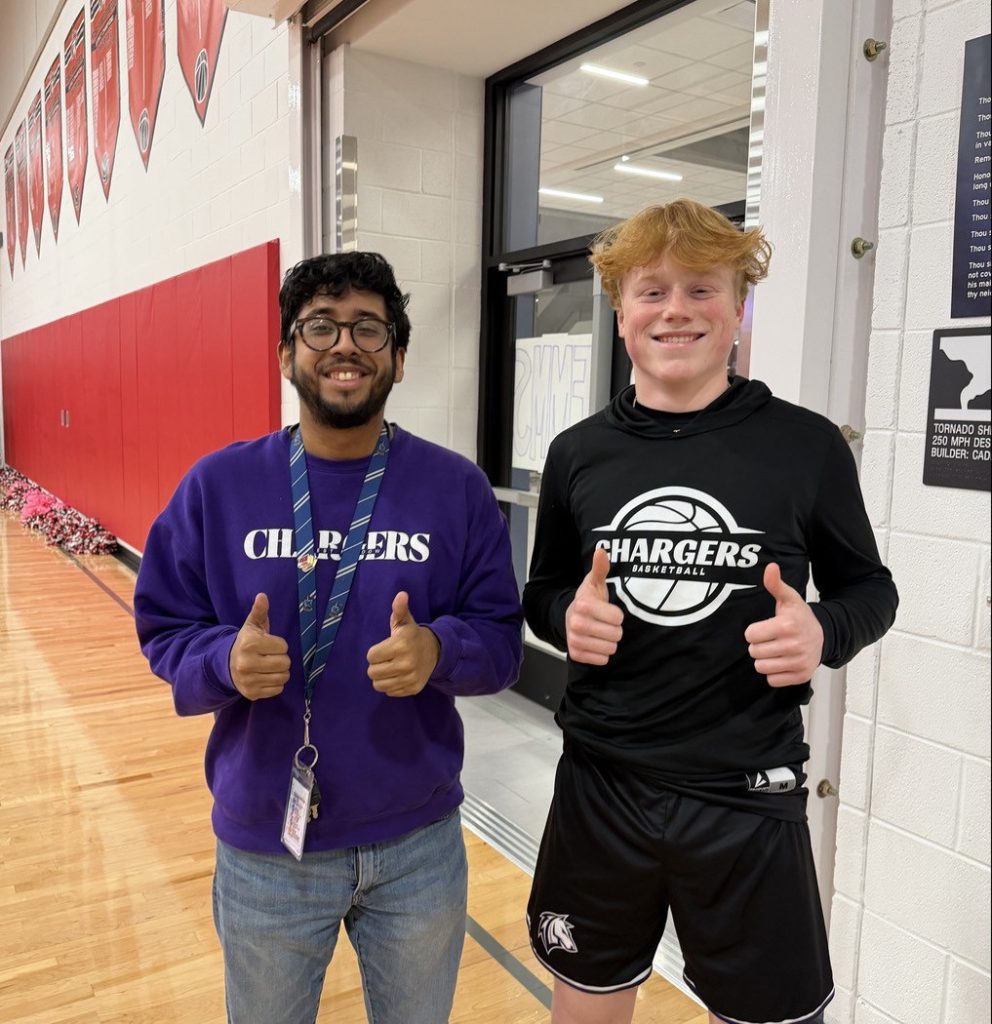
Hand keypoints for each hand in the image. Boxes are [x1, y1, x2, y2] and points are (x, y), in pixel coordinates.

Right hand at [229, 593, 290, 699]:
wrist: (227, 664)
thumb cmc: (246, 642)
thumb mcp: (252, 625)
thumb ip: (259, 611)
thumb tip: (262, 596)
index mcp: (249, 644)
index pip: (283, 646)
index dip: (279, 645)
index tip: (270, 645)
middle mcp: (247, 663)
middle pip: (284, 663)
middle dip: (281, 659)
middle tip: (271, 656)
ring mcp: (248, 680)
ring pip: (283, 677)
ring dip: (281, 672)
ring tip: (271, 666)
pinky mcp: (251, 693)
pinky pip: (277, 689)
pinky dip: (276, 684)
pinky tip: (266, 676)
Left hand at [367, 592, 440, 697]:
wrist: (435, 651)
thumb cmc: (413, 635)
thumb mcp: (405, 621)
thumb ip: (399, 609)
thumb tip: (401, 594)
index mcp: (401, 645)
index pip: (371, 656)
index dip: (375, 652)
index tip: (384, 648)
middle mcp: (406, 663)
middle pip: (372, 672)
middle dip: (376, 666)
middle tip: (386, 659)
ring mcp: (410, 678)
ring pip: (379, 685)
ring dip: (382, 677)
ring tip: (390, 668)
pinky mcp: (413, 688)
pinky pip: (390, 692)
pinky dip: (391, 685)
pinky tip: (399, 675)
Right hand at [565, 548, 623, 665]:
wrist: (571, 617)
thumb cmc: (589, 600)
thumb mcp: (595, 582)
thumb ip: (600, 568)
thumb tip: (601, 551)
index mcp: (582, 604)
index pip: (617, 618)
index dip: (617, 615)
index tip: (609, 611)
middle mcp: (576, 623)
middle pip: (616, 635)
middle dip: (615, 630)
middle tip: (606, 623)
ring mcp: (574, 640)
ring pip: (610, 648)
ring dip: (609, 642)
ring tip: (601, 633)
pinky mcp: (575, 654)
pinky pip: (602, 660)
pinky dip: (602, 654)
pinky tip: (596, 643)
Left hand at [744, 563, 823, 686]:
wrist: (824, 636)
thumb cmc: (800, 617)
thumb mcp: (788, 598)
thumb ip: (775, 584)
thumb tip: (770, 567)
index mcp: (786, 625)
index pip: (750, 635)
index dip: (754, 631)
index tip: (765, 628)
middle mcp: (793, 645)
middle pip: (754, 652)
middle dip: (758, 645)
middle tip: (770, 639)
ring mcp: (798, 662)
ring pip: (761, 667)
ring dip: (764, 660)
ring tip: (775, 650)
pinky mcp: (801, 676)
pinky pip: (772, 680)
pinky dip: (774, 673)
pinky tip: (782, 661)